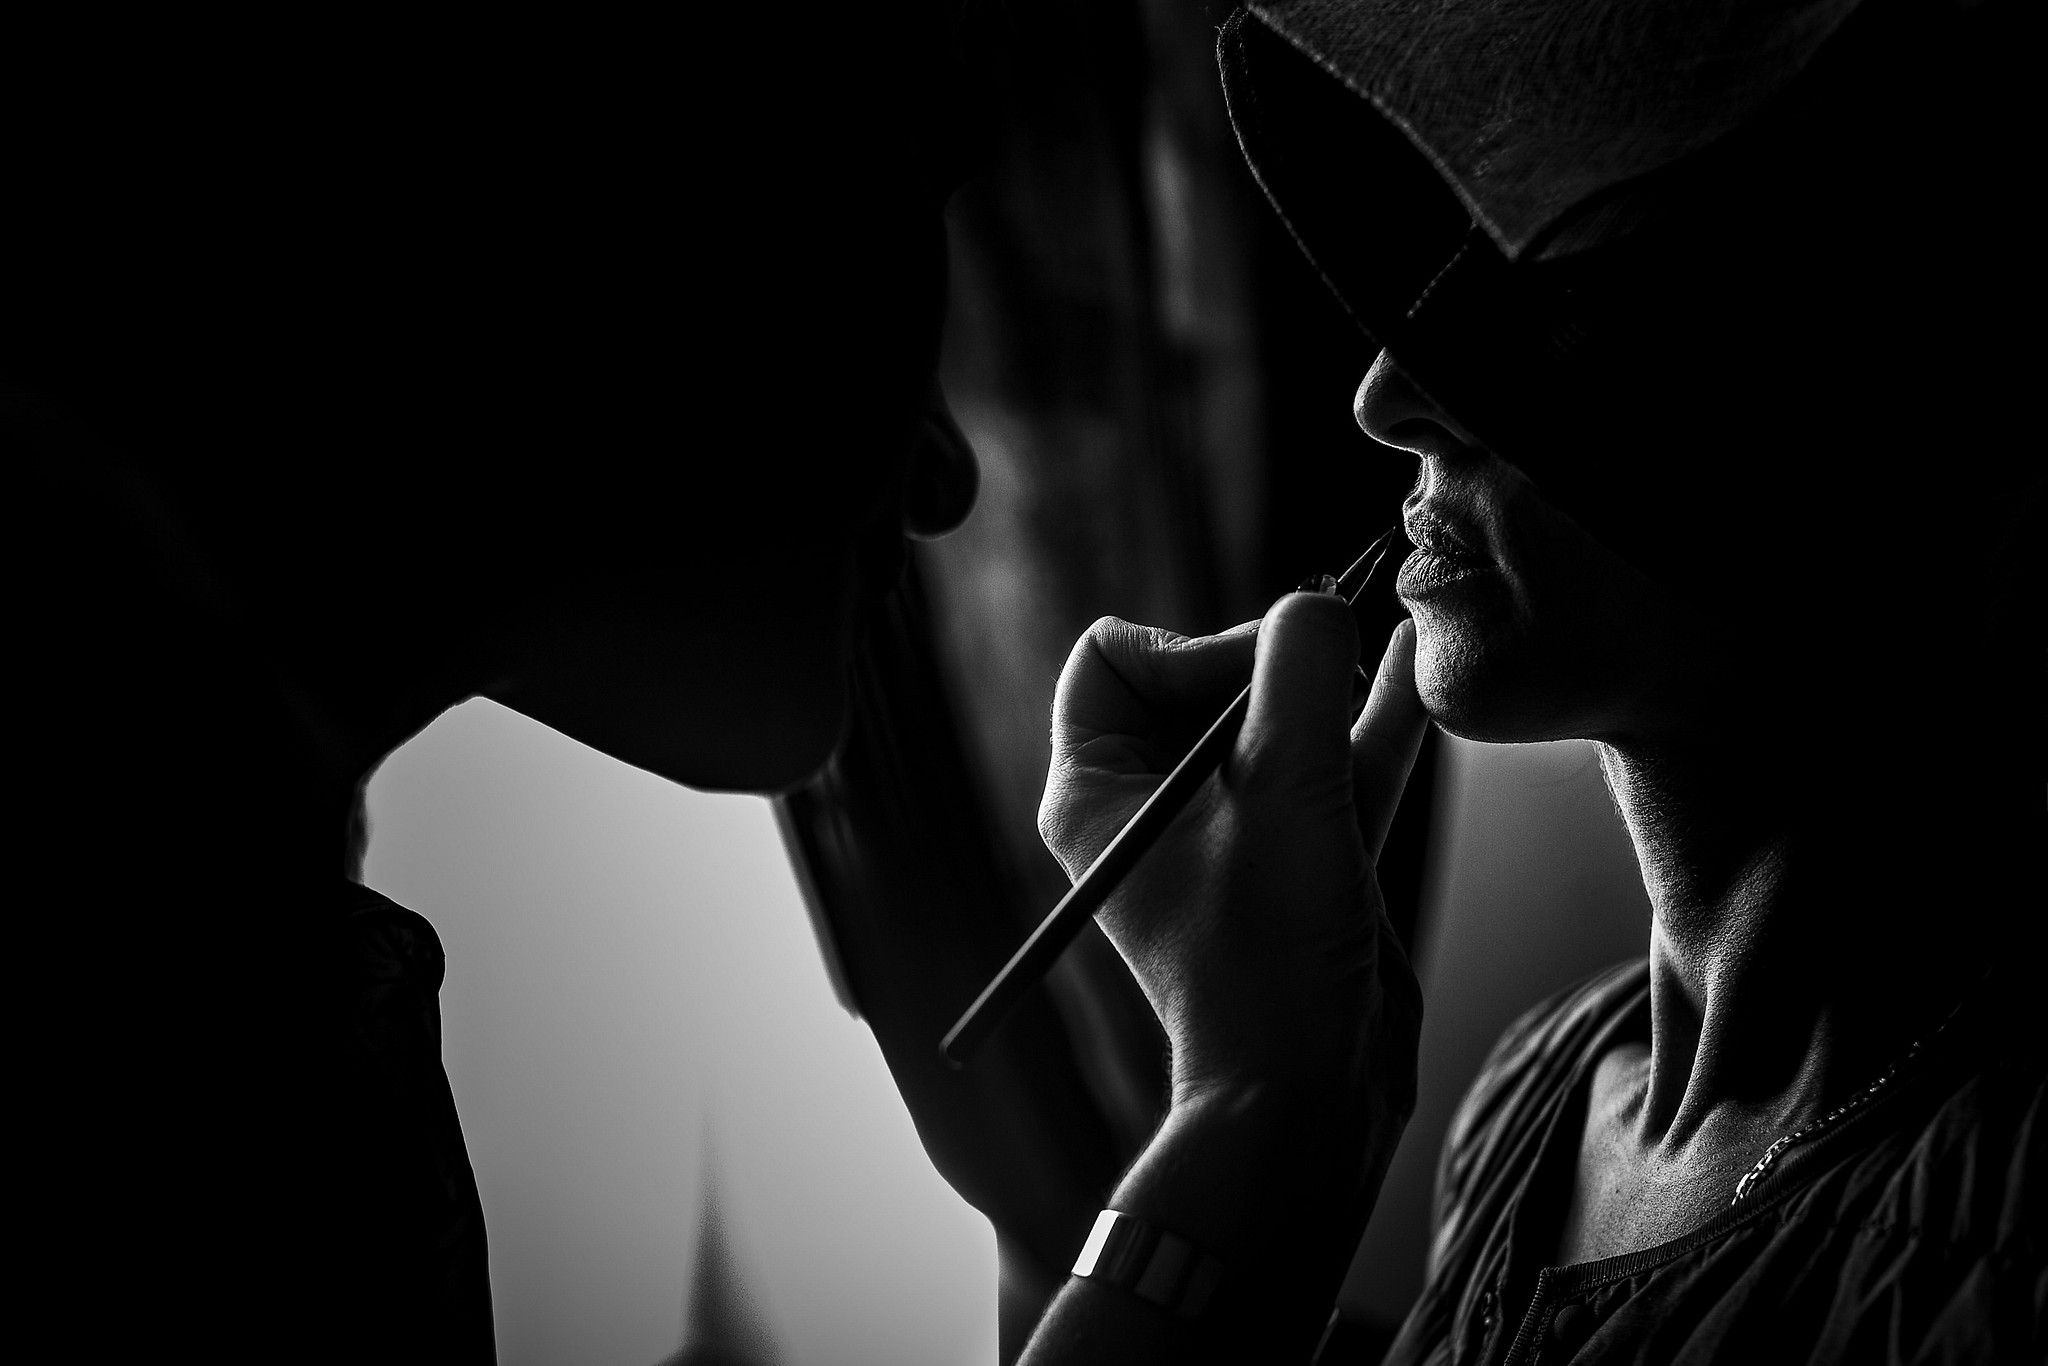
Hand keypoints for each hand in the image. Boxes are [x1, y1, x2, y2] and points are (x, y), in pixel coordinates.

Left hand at [1038, 596, 1429, 1143]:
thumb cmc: (1267, 949)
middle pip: (1204, 680)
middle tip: (1335, 665)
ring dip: (1334, 684)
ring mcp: (1226, 834)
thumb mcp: (1284, 784)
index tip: (1259, 684)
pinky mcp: (1294, 860)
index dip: (1191, 647)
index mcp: (1096, 792)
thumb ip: (1300, 671)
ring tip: (1391, 636)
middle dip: (1273, 660)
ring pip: (1278, 724)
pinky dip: (1367, 728)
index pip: (1113, 659)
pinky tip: (1413, 677)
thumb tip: (1318, 604)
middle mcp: (1149, 807)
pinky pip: (1328, 770)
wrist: (1311, 1086)